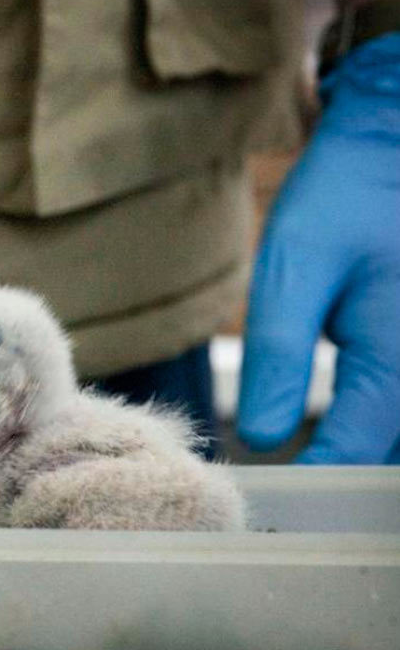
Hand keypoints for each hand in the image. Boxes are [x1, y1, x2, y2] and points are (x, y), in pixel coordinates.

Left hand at [238, 33, 399, 463]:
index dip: (310, 487)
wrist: (397, 142)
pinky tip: (335, 426)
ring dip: (360, 452)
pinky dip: (374, 423)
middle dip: (339, 478)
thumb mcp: (296, 268)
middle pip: (387, 455)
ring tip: (303, 470)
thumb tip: (264, 436)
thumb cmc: (348, 195)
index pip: (356, 458)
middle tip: (273, 499)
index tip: (262, 508)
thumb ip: (280, 355)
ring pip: (397, 432)